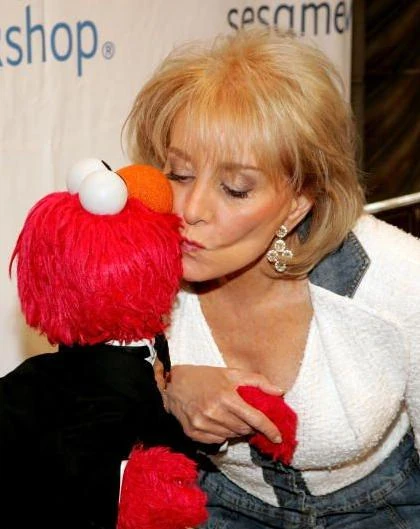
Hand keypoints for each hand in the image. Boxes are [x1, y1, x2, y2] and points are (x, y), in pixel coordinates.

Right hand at [165, 365, 282, 444]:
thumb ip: (257, 381)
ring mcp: (202, 424)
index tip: (278, 437)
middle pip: (244, 429)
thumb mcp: (231, 373)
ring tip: (232, 418)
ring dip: (237, 431)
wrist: (173, 384)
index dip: (269, 429)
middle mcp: (214, 412)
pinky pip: (217, 441)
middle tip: (249, 418)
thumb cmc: (205, 376)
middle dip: (251, 426)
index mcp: (226, 396)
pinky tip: (219, 422)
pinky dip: (222, 434)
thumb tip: (280, 392)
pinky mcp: (193, 433)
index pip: (255, 418)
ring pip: (231, 436)